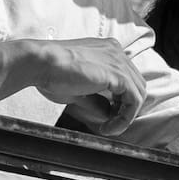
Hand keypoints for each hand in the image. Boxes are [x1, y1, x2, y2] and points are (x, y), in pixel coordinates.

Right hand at [27, 36, 148, 136]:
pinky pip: (134, 100)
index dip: (120, 100)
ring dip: (126, 115)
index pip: (126, 78)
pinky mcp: (118, 74)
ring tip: (107, 129)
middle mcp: (116, 52)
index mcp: (107, 50)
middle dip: (126, 108)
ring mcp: (119, 61)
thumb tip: (108, 113)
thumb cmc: (51, 73)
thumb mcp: (77, 90)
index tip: (107, 117)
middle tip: (108, 125)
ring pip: (138, 93)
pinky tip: (109, 127)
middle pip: (136, 84)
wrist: (39, 63)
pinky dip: (126, 117)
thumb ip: (96, 100)